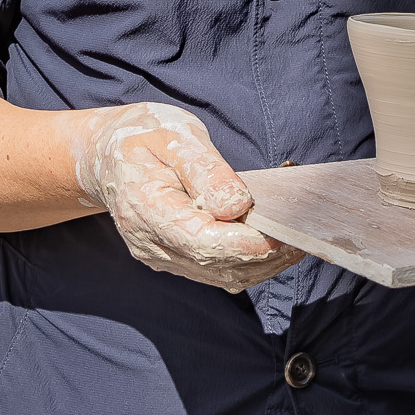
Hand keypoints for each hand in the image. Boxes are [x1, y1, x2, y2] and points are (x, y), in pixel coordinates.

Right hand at [58, 102, 302, 292]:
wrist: (110, 154)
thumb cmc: (144, 137)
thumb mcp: (174, 137)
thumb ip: (206, 171)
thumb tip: (238, 204)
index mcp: (146, 210)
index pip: (204, 243)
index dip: (249, 243)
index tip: (285, 231)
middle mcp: (152, 245)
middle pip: (219, 267)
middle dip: (268, 255)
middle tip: (305, 231)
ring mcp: (163, 257)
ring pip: (224, 277)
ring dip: (266, 263)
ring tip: (297, 235)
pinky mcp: (176, 259)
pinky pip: (219, 272)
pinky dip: (252, 261)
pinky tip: (275, 240)